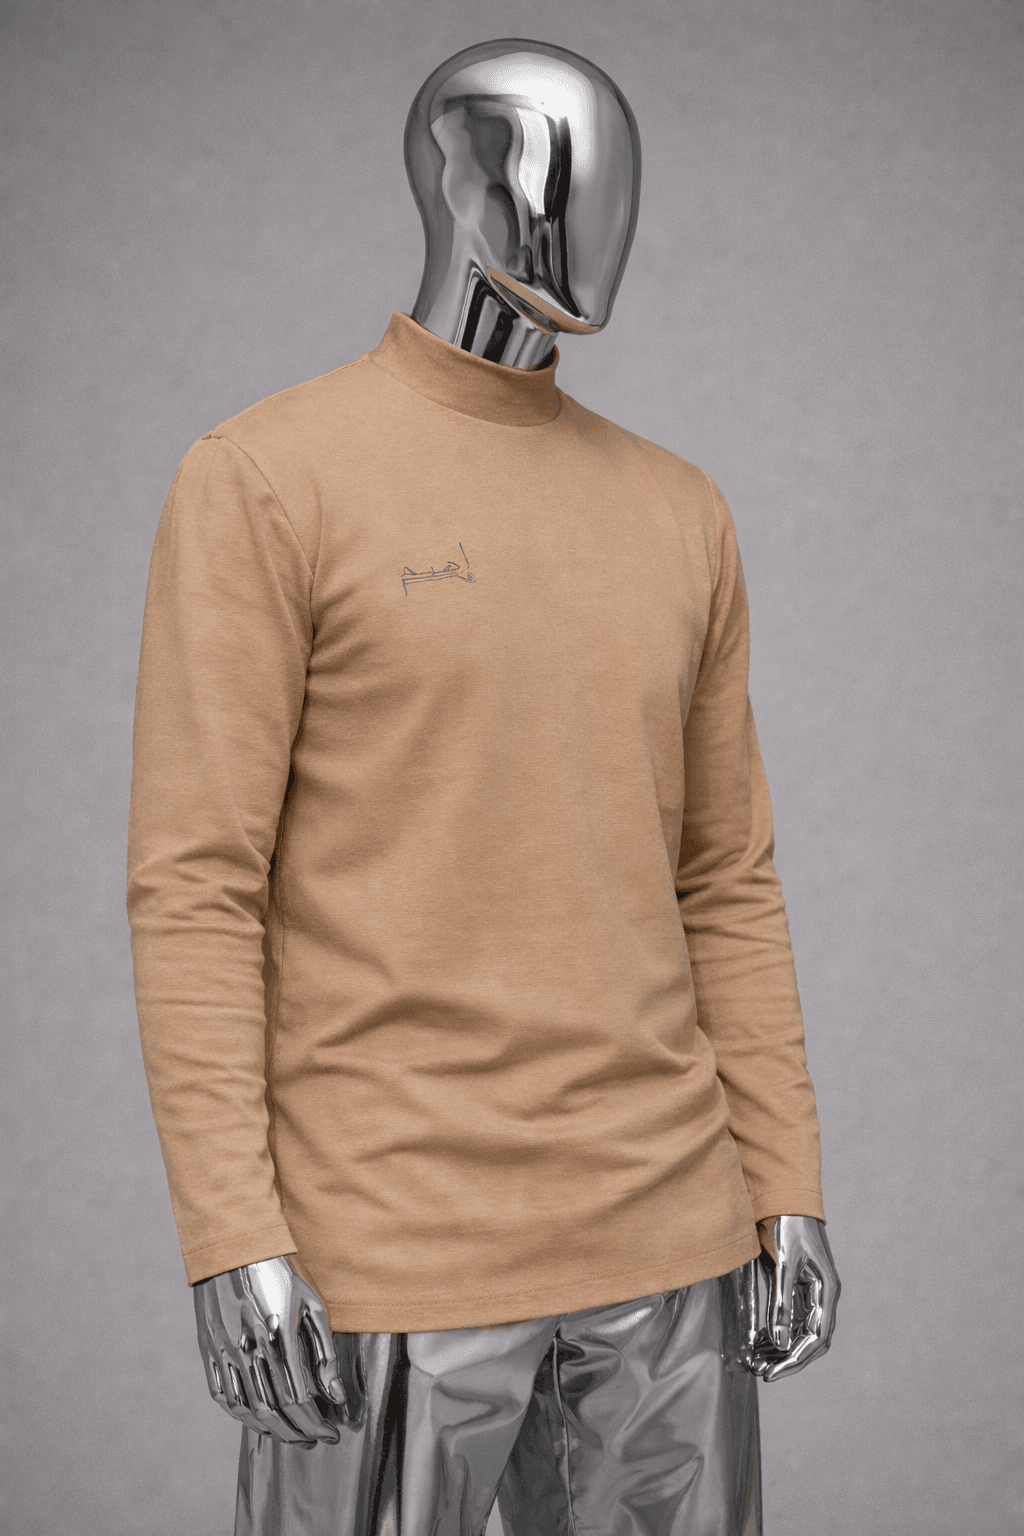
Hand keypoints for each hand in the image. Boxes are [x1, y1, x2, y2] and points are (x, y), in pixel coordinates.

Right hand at [193, 1254, 361, 1444]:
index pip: (300, 1399)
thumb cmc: (282, 1272)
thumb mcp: (313, 1304)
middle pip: (274, 1411)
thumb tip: (335, 1396)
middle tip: (315, 1441)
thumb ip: (325, 1353)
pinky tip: (259, 1421)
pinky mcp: (209, 1351)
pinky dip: (242, 1416)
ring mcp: (225, 1352)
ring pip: (247, 1409)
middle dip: (298, 1433)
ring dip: (272, 1431)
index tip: (332, 1435)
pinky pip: (223, 1396)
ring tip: (292, 1436)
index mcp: (280, 1336)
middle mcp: (250, 1349)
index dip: (317, 1424)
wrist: (234, 1246)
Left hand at [748, 1215, 839, 1382]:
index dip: (794, 1360)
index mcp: (827, 1290)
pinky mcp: (796, 1285)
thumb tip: (780, 1344)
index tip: (770, 1374)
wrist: (784, 1195)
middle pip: (809, 1339)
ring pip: (799, 1331)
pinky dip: (775, 1332)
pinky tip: (757, 1341)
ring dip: (779, 1348)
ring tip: (755, 1361)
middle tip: (759, 1372)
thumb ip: (782, 1303)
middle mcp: (822, 1294)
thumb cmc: (787, 1225)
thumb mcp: (783, 1264)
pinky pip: (790, 1318)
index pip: (816, 1338)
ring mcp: (810, 1290)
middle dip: (786, 1358)